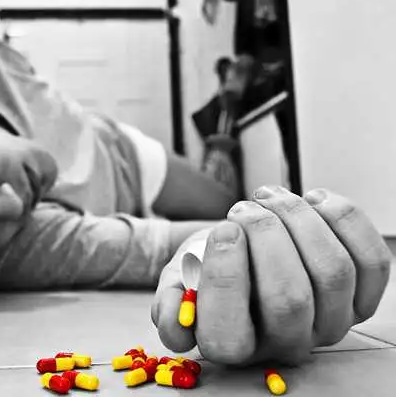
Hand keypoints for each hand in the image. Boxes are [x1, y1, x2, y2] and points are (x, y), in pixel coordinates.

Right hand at [151, 186, 391, 364]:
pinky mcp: (361, 298)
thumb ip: (169, 300)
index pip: (228, 332)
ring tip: (270, 197)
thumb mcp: (176, 281)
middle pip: (289, 298)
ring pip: (332, 273)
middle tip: (242, 209)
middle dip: (265, 237)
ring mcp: (329, 323)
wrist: (242, 258)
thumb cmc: (207, 269)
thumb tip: (175, 319)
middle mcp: (286, 342)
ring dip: (299, 219)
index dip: (223, 276)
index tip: (220, 231)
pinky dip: (344, 220)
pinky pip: (372, 261)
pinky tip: (314, 200)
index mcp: (235, 345)